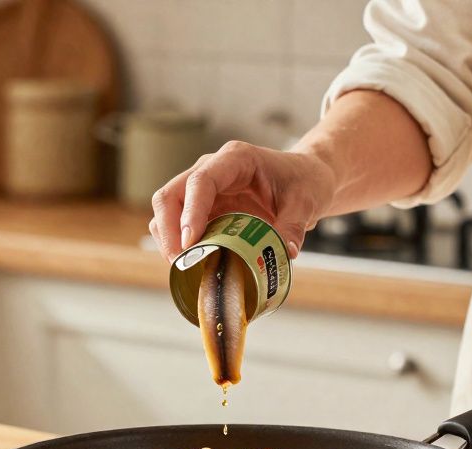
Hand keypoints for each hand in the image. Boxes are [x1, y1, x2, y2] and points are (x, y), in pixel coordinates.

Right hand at [148, 141, 335, 261]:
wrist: (305, 179)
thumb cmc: (303, 181)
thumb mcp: (305, 202)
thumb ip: (293, 226)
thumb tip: (285, 252)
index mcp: (235, 159)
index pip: (201, 181)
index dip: (191, 211)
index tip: (190, 242)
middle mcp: (211, 169)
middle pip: (171, 195)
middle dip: (168, 230)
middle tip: (180, 262)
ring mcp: (203, 190)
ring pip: (167, 211)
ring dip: (167, 239)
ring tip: (183, 267)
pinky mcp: (202, 209)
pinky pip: (177, 225)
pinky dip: (177, 245)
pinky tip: (190, 263)